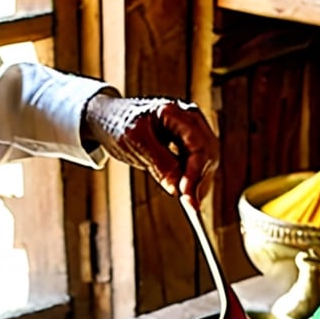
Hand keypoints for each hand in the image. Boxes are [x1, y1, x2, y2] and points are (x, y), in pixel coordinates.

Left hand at [83, 92, 218, 205]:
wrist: (111, 119)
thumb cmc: (120, 124)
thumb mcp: (135, 142)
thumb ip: (159, 163)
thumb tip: (179, 189)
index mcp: (175, 112)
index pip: (197, 145)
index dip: (195, 173)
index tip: (186, 196)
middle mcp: (189, 120)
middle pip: (208, 154)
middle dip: (200, 181)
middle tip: (191, 206)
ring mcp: (191, 132)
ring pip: (206, 162)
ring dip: (199, 184)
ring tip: (188, 203)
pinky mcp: (188, 145)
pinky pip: (198, 166)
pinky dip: (193, 182)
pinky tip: (186, 194)